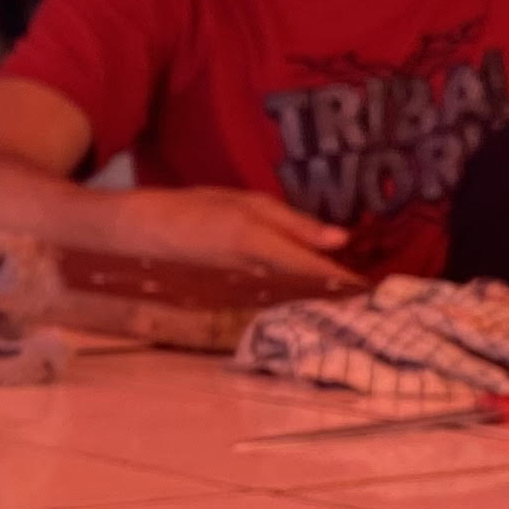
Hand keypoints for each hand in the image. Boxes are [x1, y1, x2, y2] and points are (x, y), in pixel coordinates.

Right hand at [110, 187, 360, 285]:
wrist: (130, 235)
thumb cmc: (185, 209)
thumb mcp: (240, 203)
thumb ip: (290, 221)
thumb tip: (340, 239)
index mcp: (254, 240)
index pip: (314, 268)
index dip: (347, 282)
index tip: (379, 292)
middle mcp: (251, 271)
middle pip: (309, 292)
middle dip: (340, 298)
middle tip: (376, 303)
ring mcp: (240, 291)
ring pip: (295, 301)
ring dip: (322, 304)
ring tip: (351, 304)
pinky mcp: (232, 303)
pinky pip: (274, 304)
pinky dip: (297, 305)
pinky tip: (312, 305)